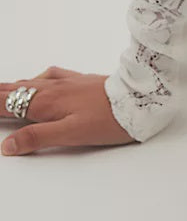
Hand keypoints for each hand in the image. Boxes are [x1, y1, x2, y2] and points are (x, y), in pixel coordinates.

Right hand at [0, 66, 136, 154]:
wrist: (139, 98)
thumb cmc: (109, 118)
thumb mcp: (71, 134)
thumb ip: (38, 138)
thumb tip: (7, 145)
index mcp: (46, 103)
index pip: (6, 104)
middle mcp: (53, 89)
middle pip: (14, 90)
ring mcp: (67, 83)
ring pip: (30, 82)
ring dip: (10, 87)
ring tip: (0, 90)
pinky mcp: (80, 81)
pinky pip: (49, 76)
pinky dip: (35, 79)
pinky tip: (37, 80)